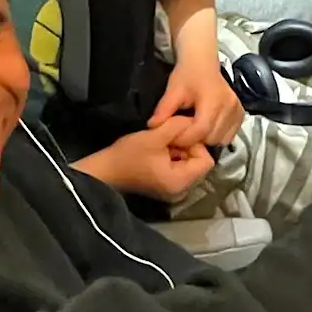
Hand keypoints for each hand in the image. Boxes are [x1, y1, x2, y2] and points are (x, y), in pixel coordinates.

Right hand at [77, 120, 216, 202]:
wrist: (105, 171)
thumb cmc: (128, 155)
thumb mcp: (155, 135)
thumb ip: (178, 126)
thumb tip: (193, 120)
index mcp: (181, 181)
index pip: (206, 161)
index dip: (196, 144)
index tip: (179, 135)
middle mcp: (181, 190)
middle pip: (199, 163)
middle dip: (187, 147)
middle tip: (169, 137)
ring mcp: (173, 191)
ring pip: (189, 165)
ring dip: (179, 151)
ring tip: (162, 143)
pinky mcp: (165, 187)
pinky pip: (179, 170)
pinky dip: (173, 158)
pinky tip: (159, 151)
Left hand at [150, 54, 244, 148]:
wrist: (202, 62)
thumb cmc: (187, 74)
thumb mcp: (173, 90)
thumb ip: (164, 110)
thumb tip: (152, 127)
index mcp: (213, 100)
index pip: (200, 130)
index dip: (185, 138)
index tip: (173, 137)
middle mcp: (229, 106)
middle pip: (211, 138)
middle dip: (195, 140)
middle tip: (182, 133)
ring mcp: (237, 111)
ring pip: (221, 139)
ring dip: (206, 139)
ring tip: (194, 130)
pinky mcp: (241, 114)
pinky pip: (229, 135)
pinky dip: (217, 135)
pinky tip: (207, 127)